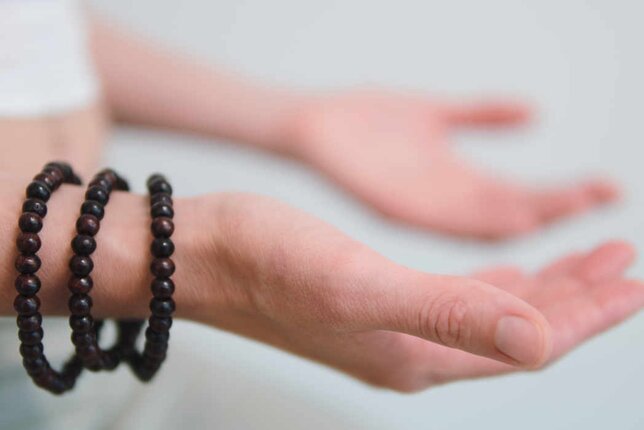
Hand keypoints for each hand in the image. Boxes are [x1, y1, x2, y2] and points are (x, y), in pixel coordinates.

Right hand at [193, 194, 642, 391]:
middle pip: (515, 330)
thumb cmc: (267, 265)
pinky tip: (506, 272)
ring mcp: (390, 326)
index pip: (525, 342)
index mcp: (413, 357)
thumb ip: (450, 315)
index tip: (633, 282)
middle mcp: (409, 350)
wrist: (204, 254)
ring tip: (584, 260)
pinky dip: (492, 282)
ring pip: (488, 313)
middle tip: (623, 262)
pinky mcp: (372, 299)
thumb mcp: (361, 286)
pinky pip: (454, 298)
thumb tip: (543, 343)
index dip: (585, 315)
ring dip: (540, 287)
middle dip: (575, 298)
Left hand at [283, 90, 617, 238]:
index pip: (524, 198)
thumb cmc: (367, 119)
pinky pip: (441, 219)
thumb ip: (482, 115)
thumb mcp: (435, 113)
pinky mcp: (390, 207)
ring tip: (574, 211)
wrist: (311, 123)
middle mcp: (445, 205)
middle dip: (560, 210)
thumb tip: (536, 112)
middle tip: (605, 201)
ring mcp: (419, 209)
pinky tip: (514, 218)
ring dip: (531, 218)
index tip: (610, 189)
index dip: (566, 197)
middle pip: (513, 215)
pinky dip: (479, 221)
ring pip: (486, 223)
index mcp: (458, 186)